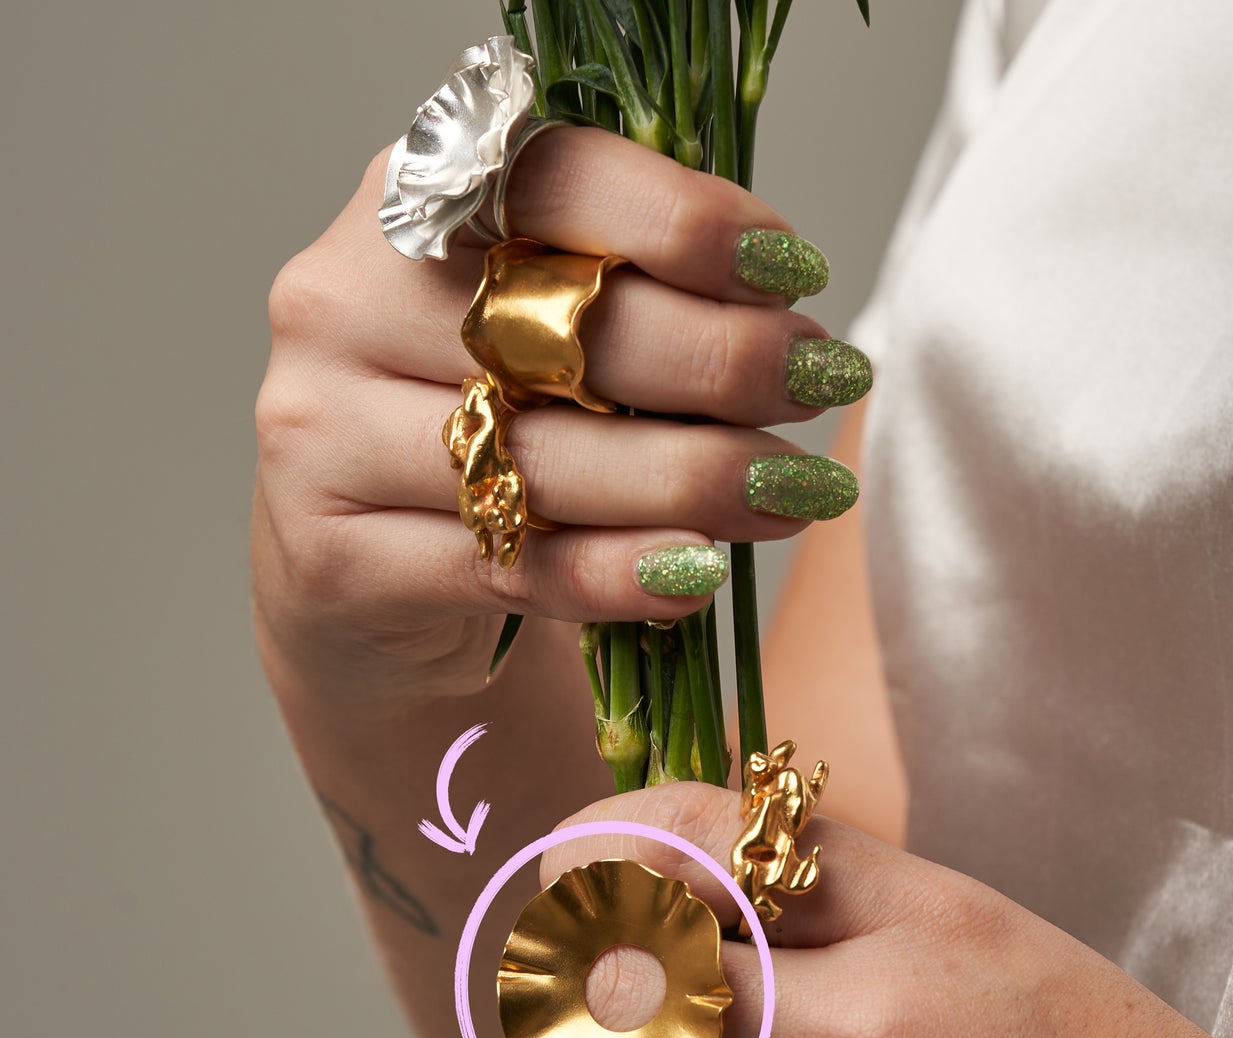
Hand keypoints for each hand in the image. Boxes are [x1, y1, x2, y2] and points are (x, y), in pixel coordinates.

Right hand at [252, 126, 867, 704]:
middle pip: (559, 326)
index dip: (688, 225)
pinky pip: (514, 567)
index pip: (553, 182)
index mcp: (404, 202)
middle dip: (721, 362)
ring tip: (797, 491)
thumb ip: (627, 288)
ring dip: (696, 480)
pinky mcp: (339, 558)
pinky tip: (701, 573)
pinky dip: (622, 574)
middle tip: (822, 385)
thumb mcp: (537, 324)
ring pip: (545, 460)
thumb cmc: (483, 420)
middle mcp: (342, 302)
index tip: (796, 278)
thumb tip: (783, 312)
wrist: (367, 568)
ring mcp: (323, 433)